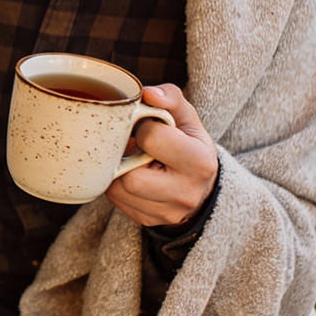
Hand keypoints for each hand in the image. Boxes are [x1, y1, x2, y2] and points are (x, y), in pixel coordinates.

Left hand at [106, 84, 218, 227]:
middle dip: (126, 156)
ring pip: (118, 190)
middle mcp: (185, 192)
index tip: (150, 128)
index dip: (144, 127)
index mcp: (199, 162)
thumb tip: (147, 94)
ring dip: (116, 170)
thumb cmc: (188, 144)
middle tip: (134, 146)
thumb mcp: (187, 118)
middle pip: (131, 176)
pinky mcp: (148, 221)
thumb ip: (170, 98)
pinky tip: (130, 173)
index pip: (152, 138)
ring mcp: (166, 212)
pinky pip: (116, 201)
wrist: (199, 186)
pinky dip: (116, 184)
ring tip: (132, 160)